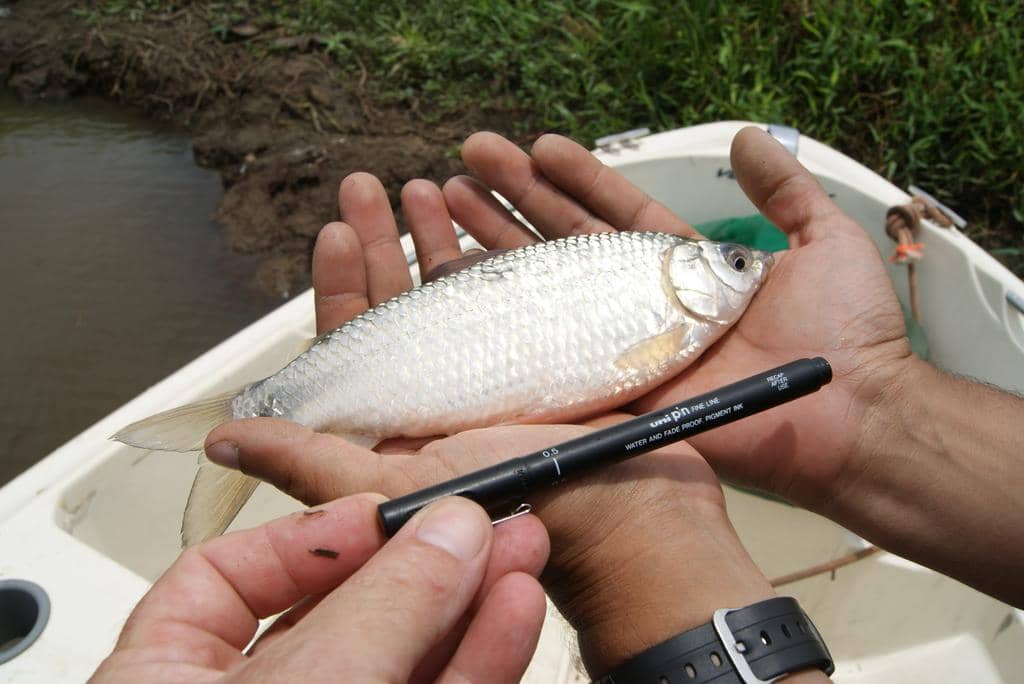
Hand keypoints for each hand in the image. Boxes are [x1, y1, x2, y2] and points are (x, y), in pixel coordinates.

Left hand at [91, 495, 549, 683]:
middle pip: (338, 610)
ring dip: (467, 602)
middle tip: (479, 517)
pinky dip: (480, 656)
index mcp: (168, 678)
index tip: (380, 509)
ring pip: (402, 655)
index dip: (308, 534)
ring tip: (518, 547)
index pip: (225, 578)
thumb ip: (375, 612)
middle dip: (420, 561)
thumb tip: (447, 533)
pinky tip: (514, 608)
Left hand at [203, 172, 781, 675]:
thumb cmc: (514, 502)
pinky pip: (525, 287)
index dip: (343, 288)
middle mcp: (449, 392)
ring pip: (463, 290)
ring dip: (440, 235)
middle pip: (405, 305)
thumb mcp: (397, 488)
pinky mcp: (557, 350)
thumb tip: (222, 442)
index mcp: (404, 422)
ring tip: (429, 186)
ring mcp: (505, 369)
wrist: (628, 510)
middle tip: (367, 186)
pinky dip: (508, 245)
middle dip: (384, 242)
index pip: (359, 345)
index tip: (336, 231)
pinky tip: (496, 211)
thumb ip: (311, 462)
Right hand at [441, 128, 911, 512]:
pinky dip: (508, 329)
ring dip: (500, 248)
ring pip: (549, 293)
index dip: (575, 179)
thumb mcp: (825, 241)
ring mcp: (626, 350)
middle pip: (567, 245)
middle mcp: (645, 306)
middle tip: (471, 162)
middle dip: (517, 201)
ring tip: (452, 205)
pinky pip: (552, 358)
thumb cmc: (848, 334)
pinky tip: (466, 292)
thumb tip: (751, 138)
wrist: (852, 418)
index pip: (614, 214)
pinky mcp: (618, 394)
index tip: (535, 147)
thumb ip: (785, 190)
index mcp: (684, 269)